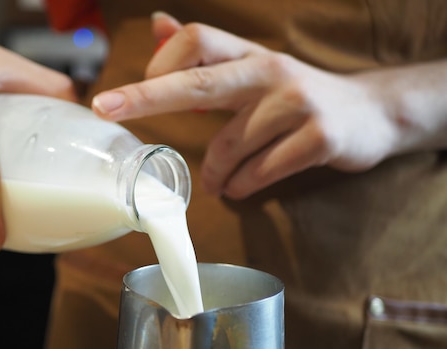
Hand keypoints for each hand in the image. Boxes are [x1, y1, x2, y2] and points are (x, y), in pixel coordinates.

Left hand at [91, 12, 446, 198]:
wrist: (372, 113)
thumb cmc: (298, 96)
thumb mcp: (253, 69)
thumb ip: (205, 55)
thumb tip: (157, 26)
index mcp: (250, 56)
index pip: (196, 40)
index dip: (158, 63)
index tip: (129, 96)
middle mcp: (270, 72)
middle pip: (201, 81)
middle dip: (149, 96)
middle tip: (110, 110)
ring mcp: (298, 103)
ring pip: (232, 144)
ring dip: (215, 173)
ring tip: (214, 186)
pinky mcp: (320, 138)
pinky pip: (264, 170)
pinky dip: (245, 185)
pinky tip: (240, 189)